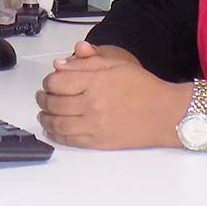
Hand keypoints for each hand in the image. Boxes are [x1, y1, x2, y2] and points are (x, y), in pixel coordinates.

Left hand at [35, 42, 187, 149]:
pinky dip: (55, 134)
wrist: (164, 113)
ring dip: (45, 118)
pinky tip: (54, 128)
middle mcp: (91, 104)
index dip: (49, 80)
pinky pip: (68, 139)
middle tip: (42, 96)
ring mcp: (93, 125)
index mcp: (96, 81)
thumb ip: (87, 63)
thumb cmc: (143, 87)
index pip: (57, 81)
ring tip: (44, 113)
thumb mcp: (117, 64)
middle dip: (43, 98)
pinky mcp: (97, 142)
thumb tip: (60, 65)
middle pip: (53, 102)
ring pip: (57, 123)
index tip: (51, 80)